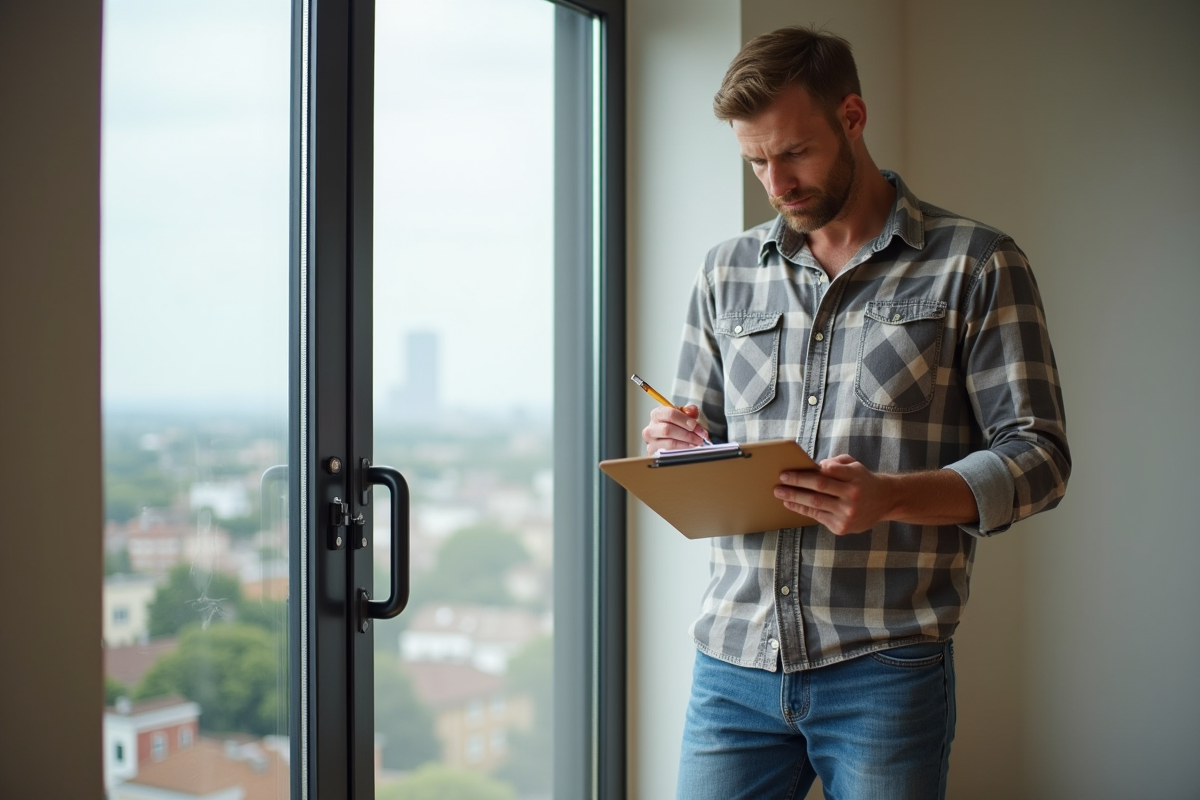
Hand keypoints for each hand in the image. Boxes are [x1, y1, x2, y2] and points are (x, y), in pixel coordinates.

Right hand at [642, 404, 709, 454]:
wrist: (662, 439)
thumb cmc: (672, 425)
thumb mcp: (681, 415)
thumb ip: (688, 411)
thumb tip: (692, 411)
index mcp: (657, 414)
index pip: (670, 414)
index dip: (685, 420)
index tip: (695, 426)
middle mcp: (651, 427)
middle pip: (668, 429)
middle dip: (687, 434)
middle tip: (700, 437)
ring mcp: (651, 441)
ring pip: (669, 442)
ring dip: (686, 443)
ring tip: (696, 443)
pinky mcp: (653, 452)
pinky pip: (669, 452)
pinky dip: (682, 450)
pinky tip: (689, 448)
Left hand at [773, 454, 896, 534]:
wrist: (885, 501)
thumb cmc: (862, 480)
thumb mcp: (854, 465)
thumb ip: (836, 463)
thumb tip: (815, 467)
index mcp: (855, 477)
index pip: (829, 472)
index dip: (808, 472)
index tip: (789, 470)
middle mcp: (853, 496)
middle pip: (819, 488)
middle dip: (796, 484)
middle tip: (780, 480)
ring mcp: (848, 513)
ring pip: (816, 504)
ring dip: (794, 498)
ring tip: (780, 493)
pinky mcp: (842, 527)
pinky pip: (818, 517)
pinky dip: (802, 509)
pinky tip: (791, 504)